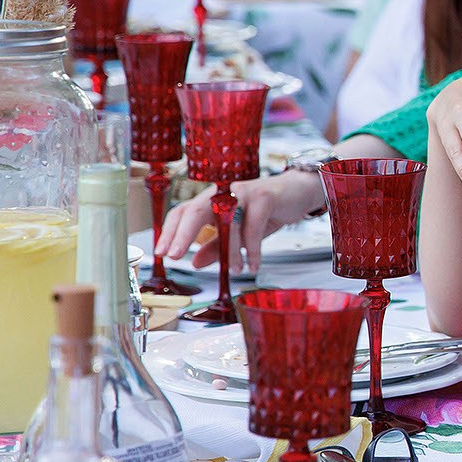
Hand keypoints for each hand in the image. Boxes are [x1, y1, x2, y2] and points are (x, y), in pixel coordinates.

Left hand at [157, 169, 323, 272]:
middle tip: (175, 256)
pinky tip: (253, 264)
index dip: (170, 232)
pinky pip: (253, 228)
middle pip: (195, 211)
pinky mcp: (263, 196)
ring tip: (235, 269)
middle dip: (183, 235)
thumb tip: (194, 262)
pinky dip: (253, 250)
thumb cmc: (267, 210)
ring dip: (230, 252)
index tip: (162, 253)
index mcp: (212, 200)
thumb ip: (216, 246)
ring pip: (227, 224)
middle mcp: (223, 193)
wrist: (299, 192)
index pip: (183, 212)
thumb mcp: (238, 232)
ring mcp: (243, 192)